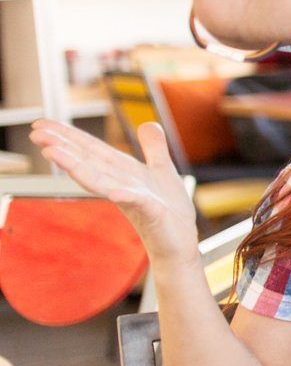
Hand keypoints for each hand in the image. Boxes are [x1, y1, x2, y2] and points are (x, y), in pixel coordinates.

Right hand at [28, 119, 199, 256]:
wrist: (179, 244)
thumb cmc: (168, 210)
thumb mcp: (162, 170)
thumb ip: (153, 148)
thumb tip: (147, 122)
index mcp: (123, 172)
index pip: (92, 151)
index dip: (69, 136)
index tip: (41, 123)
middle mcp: (121, 185)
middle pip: (89, 163)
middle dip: (63, 148)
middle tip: (35, 133)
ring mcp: (134, 200)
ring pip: (101, 181)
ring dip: (77, 167)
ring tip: (52, 152)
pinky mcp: (152, 214)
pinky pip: (137, 202)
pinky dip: (126, 196)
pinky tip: (115, 192)